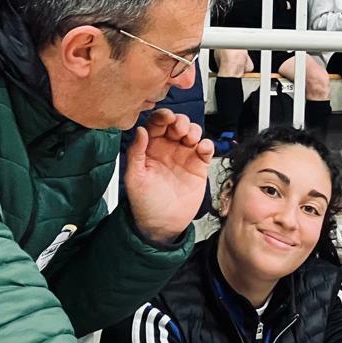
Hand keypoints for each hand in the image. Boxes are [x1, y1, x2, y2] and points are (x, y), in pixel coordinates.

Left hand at [122, 111, 214, 241]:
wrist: (162, 225)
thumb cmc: (145, 204)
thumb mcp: (134, 178)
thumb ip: (136, 153)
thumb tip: (140, 131)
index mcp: (150, 148)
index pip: (156, 124)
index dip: (162, 117)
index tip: (166, 117)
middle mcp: (168, 148)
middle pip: (177, 124)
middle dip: (180, 121)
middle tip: (179, 128)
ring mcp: (184, 156)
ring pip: (193, 132)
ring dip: (194, 130)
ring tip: (190, 139)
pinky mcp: (199, 166)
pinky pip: (206, 149)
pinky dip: (207, 144)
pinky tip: (202, 149)